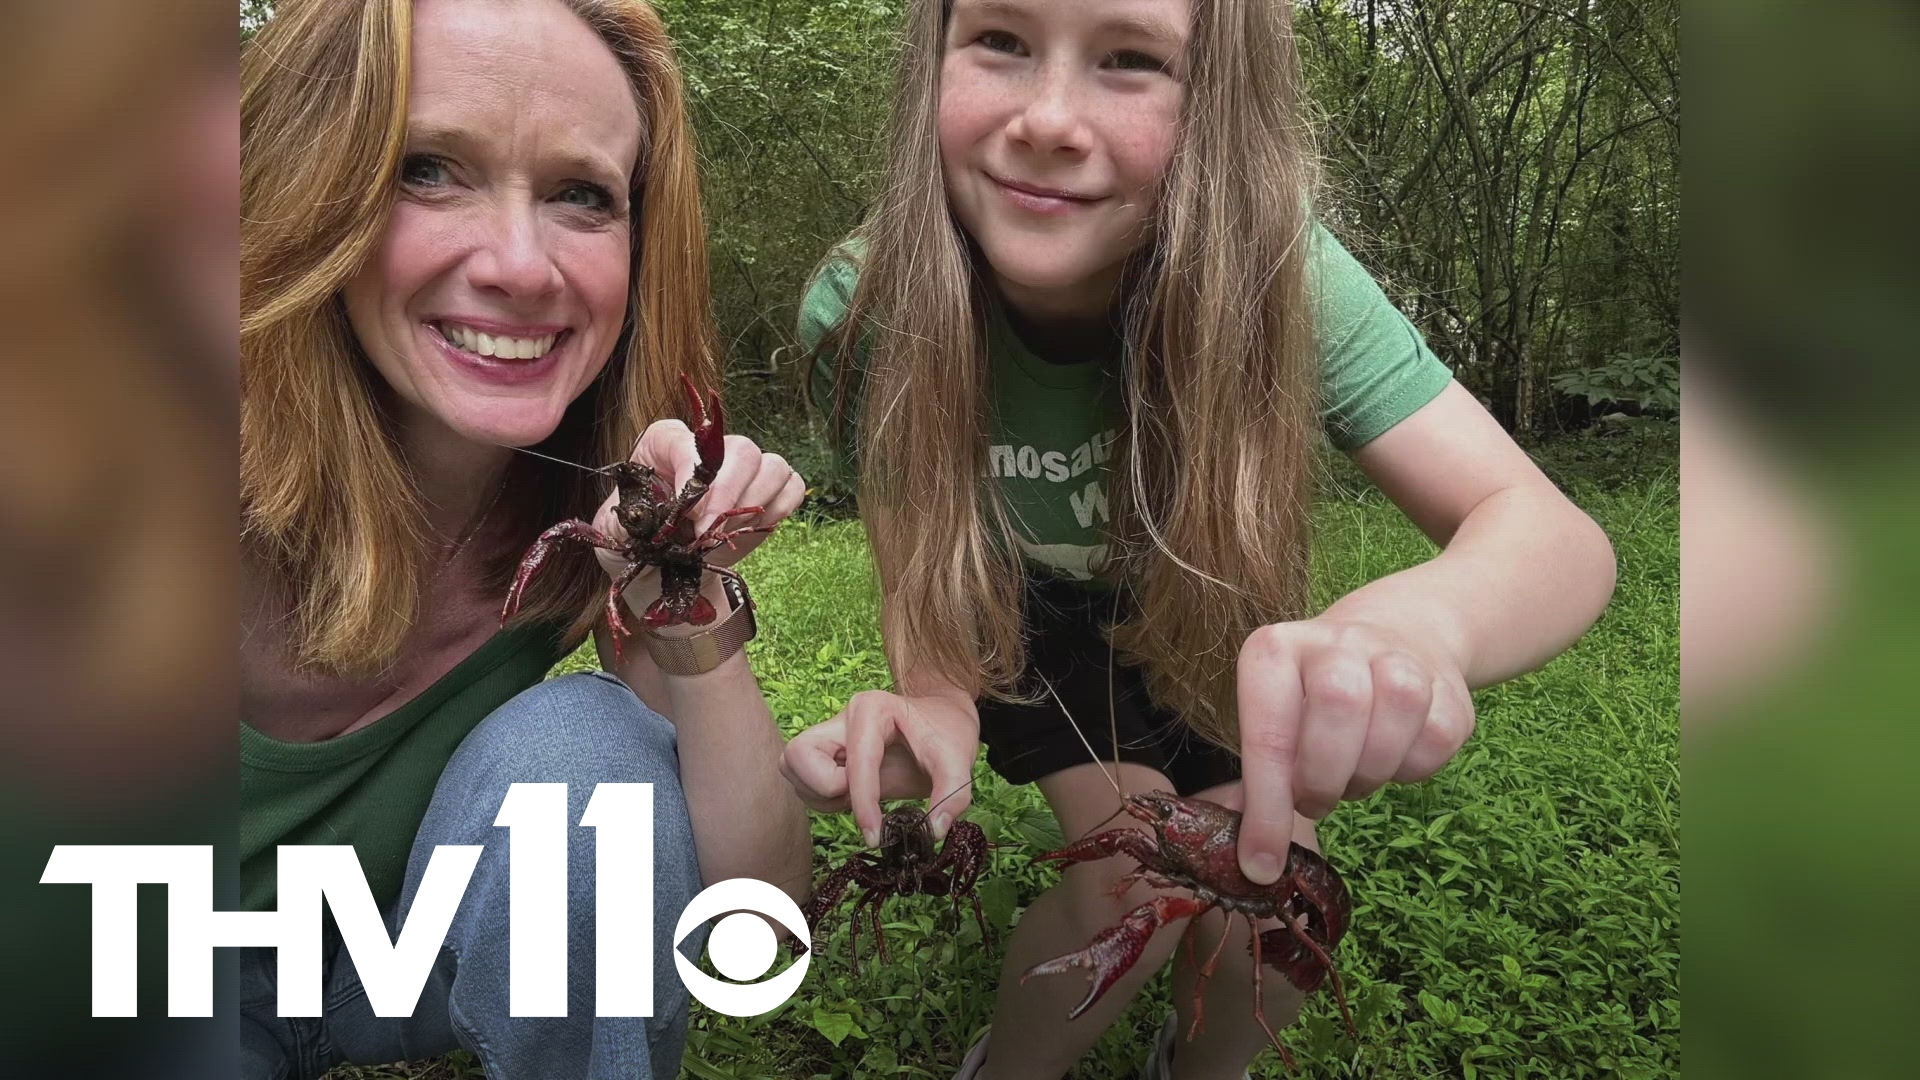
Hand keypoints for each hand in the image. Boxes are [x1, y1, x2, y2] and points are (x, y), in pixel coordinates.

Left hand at [590, 417, 806, 584]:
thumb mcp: (614, 533)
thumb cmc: (636, 549)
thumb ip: (635, 519)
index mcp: (665, 444)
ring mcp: (745, 468)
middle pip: (742, 450)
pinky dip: (777, 511)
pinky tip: (750, 530)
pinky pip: (792, 487)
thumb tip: (670, 513)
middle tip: (709, 533)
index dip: (692, 470)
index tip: (687, 512)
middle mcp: (711, 450)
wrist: (661, 577)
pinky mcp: (770, 490)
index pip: (688, 441)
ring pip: (772, 466)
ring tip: (725, 534)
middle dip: (730, 495)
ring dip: (753, 506)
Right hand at [779, 690, 980, 845]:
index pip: (854, 762)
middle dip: (826, 788)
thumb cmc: (946, 734)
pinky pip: (801, 781)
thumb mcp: (959, 761)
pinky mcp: (821, 752)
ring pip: (792, 769)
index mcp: (871, 709)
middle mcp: (840, 718)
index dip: (862, 804)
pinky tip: (853, 796)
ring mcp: (827, 734)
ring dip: (821, 795)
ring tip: (861, 797)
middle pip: (799, 756)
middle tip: (859, 797)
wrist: (941, 721)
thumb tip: (933, 832)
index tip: (876, 836)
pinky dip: (821, 798)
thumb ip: (952, 796)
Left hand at [1234, 618, 1474, 883]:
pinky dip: (1413, 769)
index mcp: (1277, 653)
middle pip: (1339, 708)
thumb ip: (1259, 780)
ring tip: (1354, 775)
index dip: (1266, 806)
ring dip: (1371, 771)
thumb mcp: (1275, 720)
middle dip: (1325, 777)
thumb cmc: (1316, 697)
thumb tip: (1252, 855)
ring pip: (1398, 712)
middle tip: (1316, 799)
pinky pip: (1437, 739)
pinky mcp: (1448, 683)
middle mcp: (1336, 643)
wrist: (1397, 636)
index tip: (1263, 864)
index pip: (1267, 730)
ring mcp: (1398, 655)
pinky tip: (1394, 757)